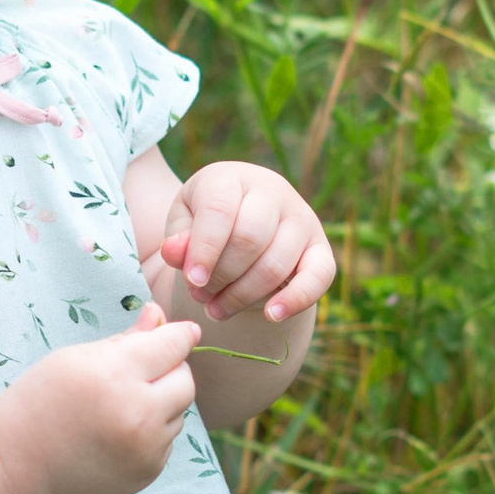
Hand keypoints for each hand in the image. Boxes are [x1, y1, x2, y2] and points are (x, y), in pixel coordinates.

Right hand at [0, 305, 200, 493]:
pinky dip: (151, 432)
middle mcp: (136, 414)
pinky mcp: (147, 472)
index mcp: (113, 376)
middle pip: (185, 380)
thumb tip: (159, 315)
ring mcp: (145, 448)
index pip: (172, 345)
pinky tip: (116, 434)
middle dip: (170, 370)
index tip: (185, 332)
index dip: (180, 335)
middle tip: (141, 372)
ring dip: (160, 403)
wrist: (16, 467)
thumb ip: (124, 339)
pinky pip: (166, 440)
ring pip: (179, 411)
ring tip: (118, 407)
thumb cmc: (39, 403)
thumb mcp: (74, 359)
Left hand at [152, 161, 336, 321]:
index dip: (204, 250)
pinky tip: (271, 315)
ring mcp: (301, 217)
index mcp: (231, 178)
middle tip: (200, 296)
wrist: (240, 224)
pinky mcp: (320, 247)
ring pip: (275, 264)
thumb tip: (174, 252)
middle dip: (221, 277)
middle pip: (249, 240)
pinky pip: (318, 276)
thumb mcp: (183, 225)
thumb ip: (178, 238)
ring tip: (216, 309)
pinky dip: (296, 300)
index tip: (193, 281)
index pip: (219, 210)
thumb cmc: (206, 224)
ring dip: (242, 296)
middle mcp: (272, 191)